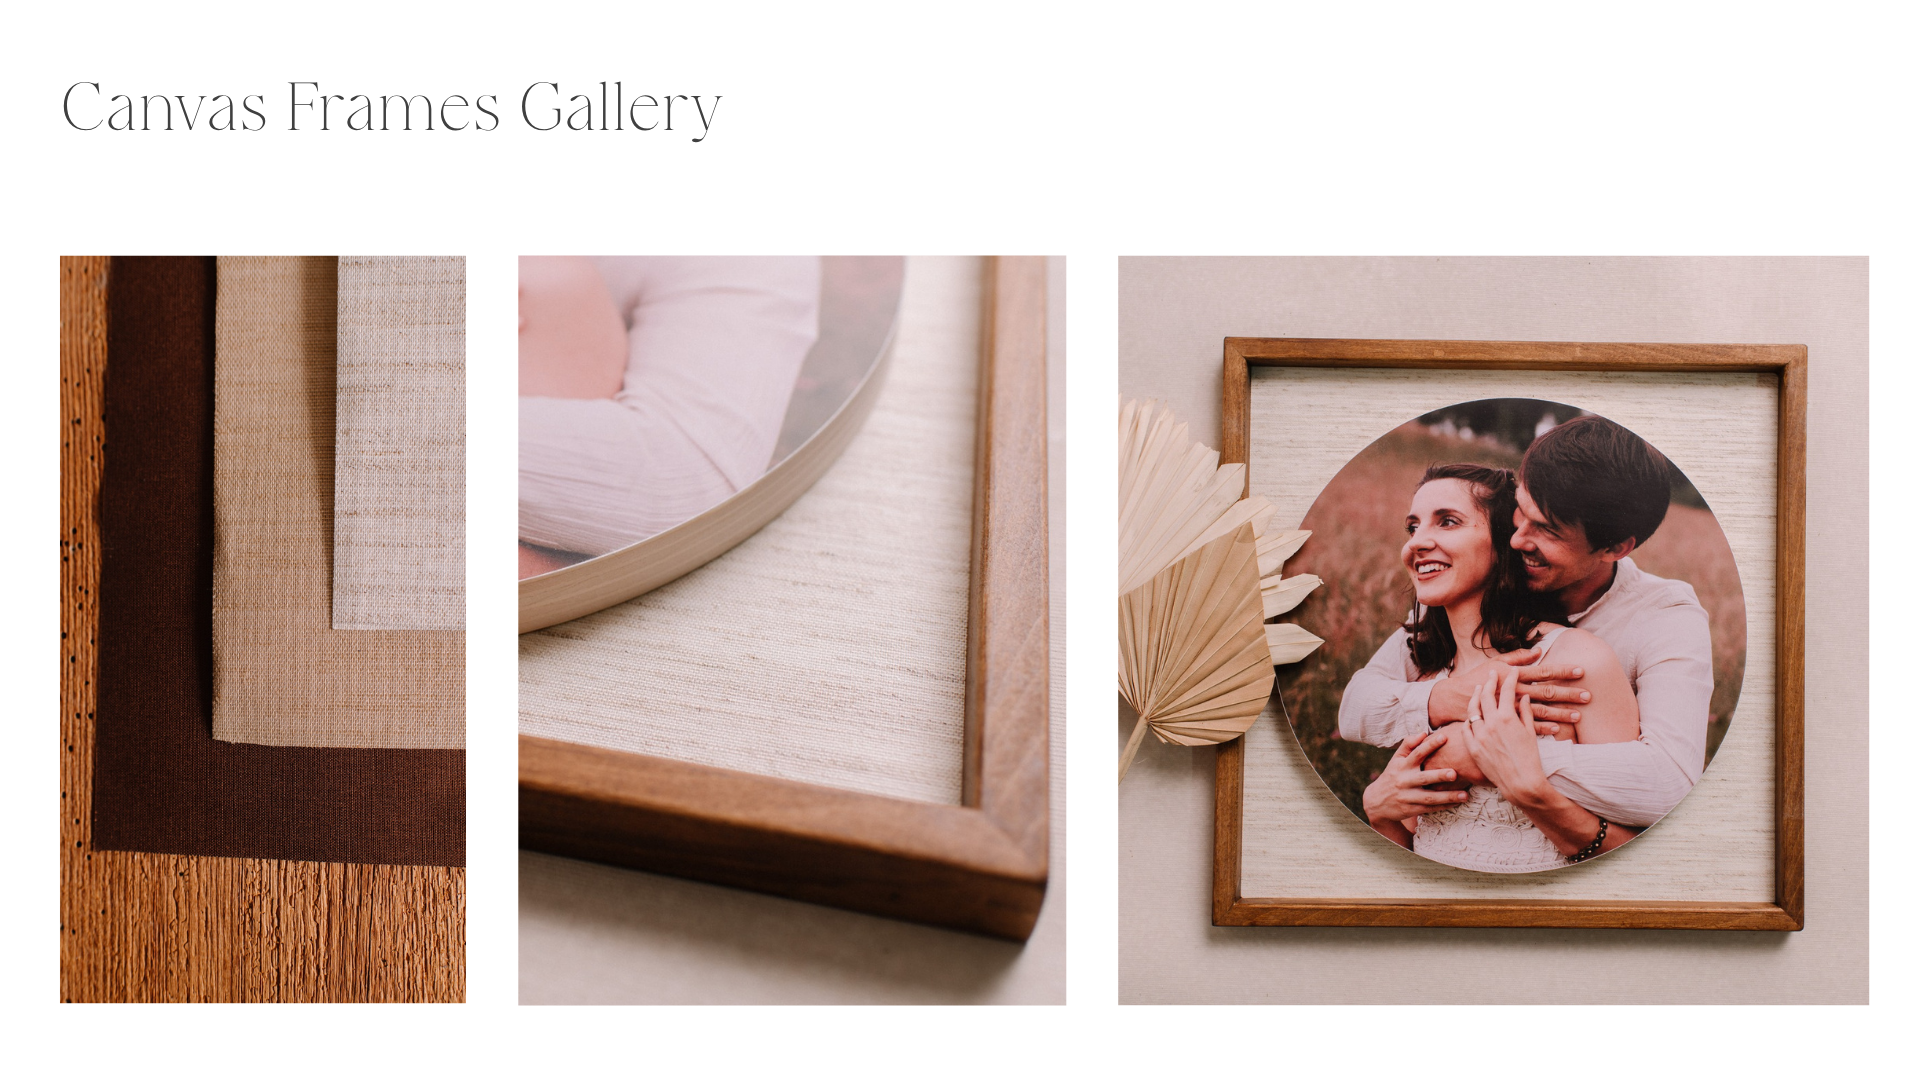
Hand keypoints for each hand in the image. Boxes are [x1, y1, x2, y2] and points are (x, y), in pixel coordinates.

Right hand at [1362, 729, 1469, 825]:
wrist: (1377, 802)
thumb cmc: (1392, 775)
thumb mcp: (1396, 760)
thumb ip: (1408, 745)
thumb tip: (1423, 733)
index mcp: (1402, 766)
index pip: (1416, 753)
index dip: (1429, 745)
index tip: (1444, 737)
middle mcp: (1404, 781)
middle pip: (1423, 778)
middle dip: (1439, 776)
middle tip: (1454, 773)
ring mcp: (1408, 797)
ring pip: (1429, 797)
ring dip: (1448, 796)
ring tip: (1465, 795)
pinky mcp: (1412, 809)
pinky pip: (1430, 808)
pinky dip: (1444, 806)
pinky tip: (1458, 803)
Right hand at [1427, 646, 1587, 730]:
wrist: (1453, 700)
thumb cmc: (1474, 679)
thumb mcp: (1494, 663)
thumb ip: (1516, 657)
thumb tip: (1538, 651)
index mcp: (1513, 675)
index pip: (1543, 671)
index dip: (1562, 671)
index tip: (1581, 671)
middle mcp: (1514, 691)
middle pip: (1547, 692)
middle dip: (1568, 694)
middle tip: (1588, 695)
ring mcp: (1511, 708)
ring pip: (1541, 711)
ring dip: (1561, 713)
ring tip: (1579, 716)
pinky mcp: (1506, 722)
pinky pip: (1527, 726)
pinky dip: (1544, 728)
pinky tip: (1559, 729)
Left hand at [1460, 667, 1551, 802]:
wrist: (1520, 782)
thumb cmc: (1530, 758)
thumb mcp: (1530, 732)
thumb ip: (1525, 713)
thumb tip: (1524, 698)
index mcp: (1506, 718)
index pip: (1506, 691)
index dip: (1509, 679)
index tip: (1511, 671)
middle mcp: (1490, 724)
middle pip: (1486, 696)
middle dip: (1489, 682)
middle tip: (1491, 674)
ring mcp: (1479, 735)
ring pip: (1472, 710)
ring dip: (1475, 697)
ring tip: (1478, 689)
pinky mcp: (1473, 747)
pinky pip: (1465, 729)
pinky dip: (1468, 720)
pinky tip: (1471, 715)